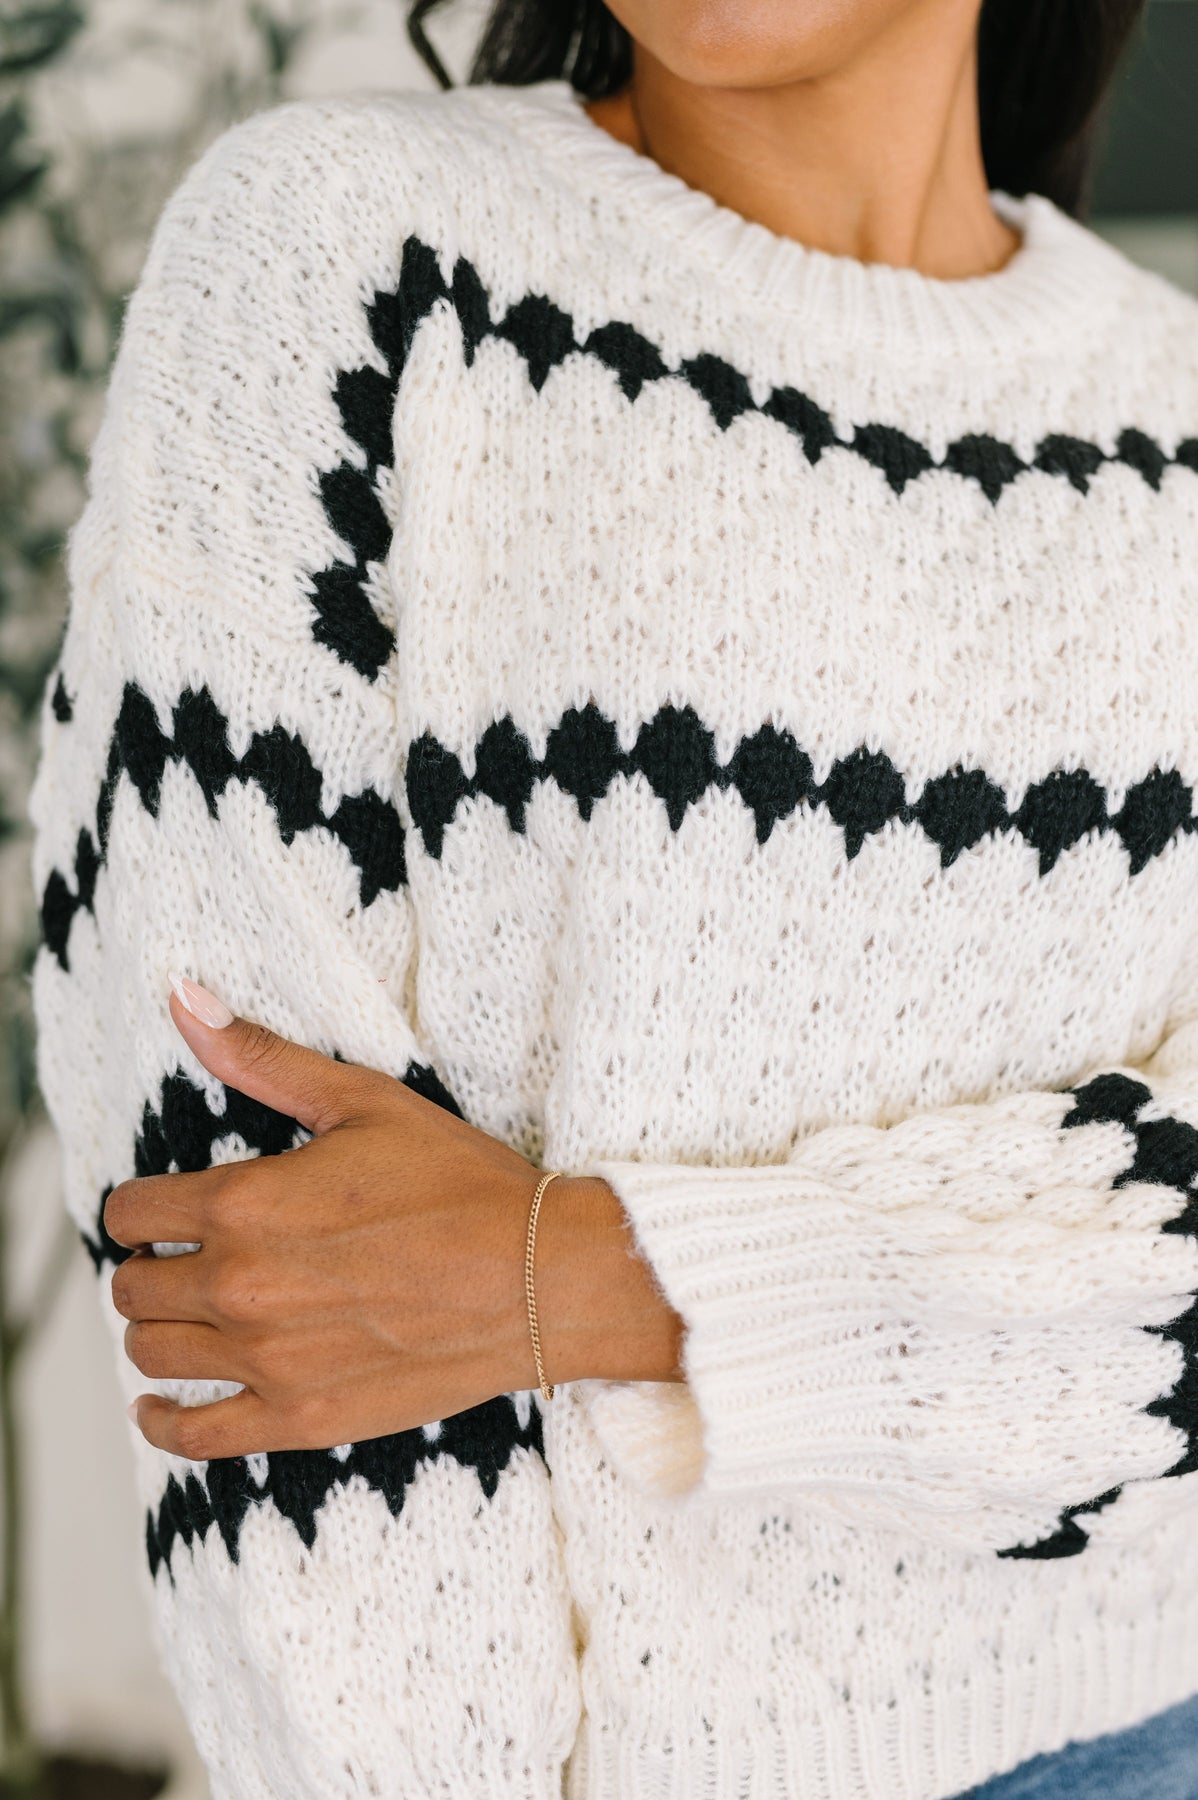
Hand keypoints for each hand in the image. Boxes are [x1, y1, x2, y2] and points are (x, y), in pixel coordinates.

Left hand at [106, 977, 684, 1461]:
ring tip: (187, 1317)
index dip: (138, 1207)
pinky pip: (193, 1436)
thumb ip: (262, 1058)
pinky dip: (162, 1422)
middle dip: (149, 1266)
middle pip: (134, 1287)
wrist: (538, 1278)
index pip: (132, 1213)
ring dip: (158, 1331)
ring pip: (152, 1354)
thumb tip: (183, 1000)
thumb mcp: (363, 1101)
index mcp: (246, 1202)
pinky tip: (163, 1406)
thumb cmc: (462, 1185)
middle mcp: (240, 1285)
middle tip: (183, 1259)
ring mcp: (266, 1360)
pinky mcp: (299, 1417)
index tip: (158, 1211)